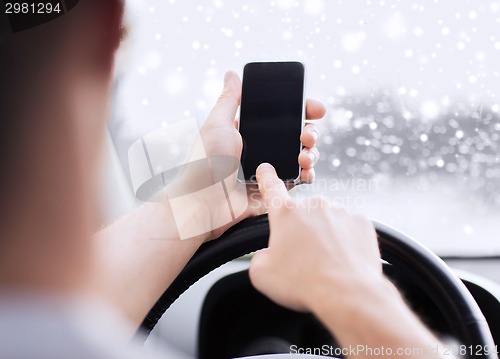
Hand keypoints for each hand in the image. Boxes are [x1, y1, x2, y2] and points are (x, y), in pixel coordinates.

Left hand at [198, 71, 324, 239]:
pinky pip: (300, 179)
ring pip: (303, 156)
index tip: (314, 108)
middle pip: (297, 134)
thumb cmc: (205, 163)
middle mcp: (262, 149)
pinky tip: (306, 170)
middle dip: (310, 131)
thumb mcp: (217, 124)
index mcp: (248, 131)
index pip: (281, 116)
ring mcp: (270, 169)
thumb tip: (232, 74)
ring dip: (312, 152)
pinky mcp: (275, 189)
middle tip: (308, 135)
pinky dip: (309, 173)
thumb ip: (229, 100)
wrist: (204, 204)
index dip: (301, 110)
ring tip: (306, 154)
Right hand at [249, 163, 383, 312]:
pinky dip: (344, 241)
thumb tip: (268, 254)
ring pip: (326, 221)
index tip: (266, 169)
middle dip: (300, 232)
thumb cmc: (303, 283)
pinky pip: (348, 228)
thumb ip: (259, 256)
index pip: (271, 188)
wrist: (348, 294)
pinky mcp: (361, 222)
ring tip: (325, 263)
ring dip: (323, 236)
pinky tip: (342, 259)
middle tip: (303, 259)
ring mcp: (340, 212)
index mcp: (286, 214)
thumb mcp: (262, 274)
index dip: (266, 177)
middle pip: (302, 215)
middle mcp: (313, 206)